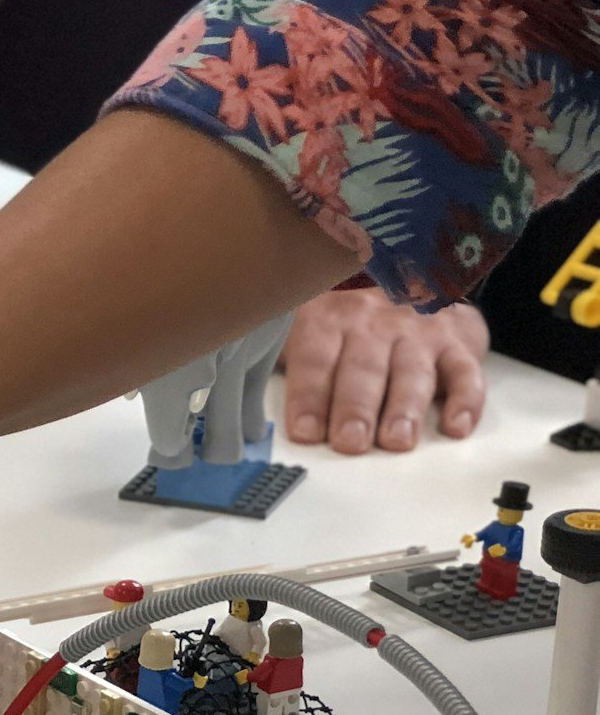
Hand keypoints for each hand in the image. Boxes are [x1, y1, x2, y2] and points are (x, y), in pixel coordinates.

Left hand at [280, 287, 486, 452]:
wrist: (409, 273)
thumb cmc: (346, 321)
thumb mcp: (307, 327)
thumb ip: (287, 363)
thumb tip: (247, 414)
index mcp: (328, 320)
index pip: (316, 360)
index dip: (309, 396)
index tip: (305, 431)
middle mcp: (375, 324)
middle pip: (363, 369)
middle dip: (356, 408)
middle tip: (350, 442)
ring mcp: (419, 333)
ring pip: (412, 372)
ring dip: (404, 408)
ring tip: (396, 440)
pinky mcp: (458, 342)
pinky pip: (467, 371)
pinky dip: (466, 400)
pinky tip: (456, 426)